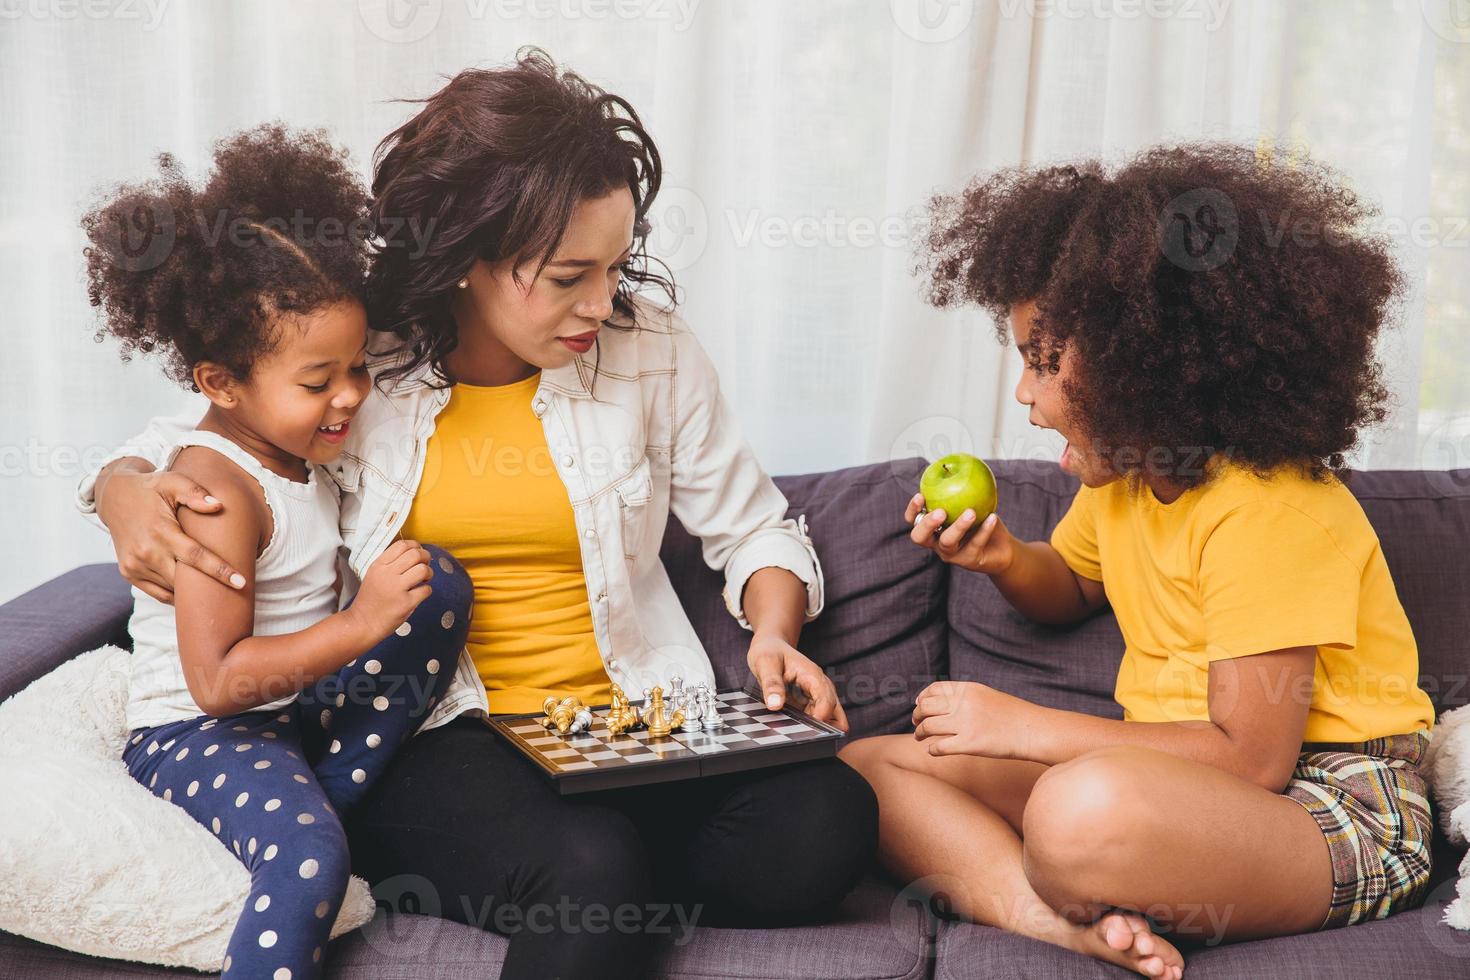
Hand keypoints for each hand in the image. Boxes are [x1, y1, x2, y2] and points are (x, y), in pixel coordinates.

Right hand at [98, 465, 245, 603]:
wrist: (114, 497)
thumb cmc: (150, 489)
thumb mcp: (172, 481)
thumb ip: (195, 493)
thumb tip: (218, 506)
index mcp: (160, 531)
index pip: (195, 556)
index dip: (219, 571)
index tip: (241, 582)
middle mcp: (145, 552)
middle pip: (184, 579)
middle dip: (210, 587)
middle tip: (237, 590)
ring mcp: (134, 566)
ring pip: (172, 589)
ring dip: (193, 593)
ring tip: (217, 592)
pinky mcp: (128, 573)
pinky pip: (158, 594)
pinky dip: (176, 595)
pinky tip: (193, 592)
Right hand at [344, 539, 433, 642]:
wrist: (362, 623)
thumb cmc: (371, 599)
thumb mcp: (374, 574)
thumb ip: (391, 563)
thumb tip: (416, 553)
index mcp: (378, 565)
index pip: (402, 544)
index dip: (415, 546)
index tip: (418, 553)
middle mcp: (387, 574)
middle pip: (415, 554)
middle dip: (425, 557)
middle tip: (425, 565)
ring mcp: (397, 589)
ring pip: (423, 570)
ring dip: (429, 573)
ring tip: (424, 579)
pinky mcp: (406, 603)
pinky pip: (426, 590)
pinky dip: (427, 590)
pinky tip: (419, 594)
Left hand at [747, 634, 848, 731]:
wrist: (770, 646)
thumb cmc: (769, 651)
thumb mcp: (765, 663)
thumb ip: (771, 683)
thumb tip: (775, 705)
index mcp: (813, 676)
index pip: (827, 701)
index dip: (821, 718)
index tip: (809, 730)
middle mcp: (819, 687)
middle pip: (835, 713)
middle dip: (827, 728)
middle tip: (810, 738)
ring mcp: (815, 696)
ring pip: (829, 718)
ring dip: (819, 729)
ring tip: (800, 735)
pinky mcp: (808, 703)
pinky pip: (815, 719)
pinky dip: (809, 727)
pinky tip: (795, 730)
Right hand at [905, 493, 1015, 575]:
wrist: (1001, 547)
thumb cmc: (982, 520)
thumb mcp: (971, 503)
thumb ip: (962, 488)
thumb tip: (959, 462)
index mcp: (932, 529)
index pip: (914, 521)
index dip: (913, 510)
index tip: (920, 495)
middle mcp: (937, 543)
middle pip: (920, 537)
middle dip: (927, 524)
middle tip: (940, 512)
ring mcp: (952, 554)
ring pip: (948, 542)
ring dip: (958, 526)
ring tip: (971, 512)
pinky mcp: (969, 560)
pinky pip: (975, 543)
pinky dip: (984, 529)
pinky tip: (992, 517)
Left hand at [912, 681, 1040, 759]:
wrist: (1033, 729)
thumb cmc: (1013, 715)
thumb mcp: (987, 696)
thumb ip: (965, 697)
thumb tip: (942, 704)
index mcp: (968, 689)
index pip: (933, 689)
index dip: (922, 698)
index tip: (918, 705)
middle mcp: (963, 704)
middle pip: (926, 707)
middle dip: (916, 716)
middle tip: (916, 723)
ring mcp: (965, 724)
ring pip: (928, 726)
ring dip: (920, 733)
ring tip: (920, 737)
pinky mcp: (970, 744)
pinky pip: (939, 747)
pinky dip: (932, 749)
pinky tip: (933, 751)